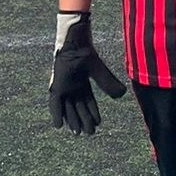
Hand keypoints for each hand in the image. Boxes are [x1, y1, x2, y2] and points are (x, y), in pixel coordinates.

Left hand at [48, 12, 126, 135]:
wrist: (75, 42)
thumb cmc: (86, 51)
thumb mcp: (99, 71)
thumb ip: (109, 84)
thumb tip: (120, 96)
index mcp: (84, 82)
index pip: (89, 102)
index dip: (93, 113)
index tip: (98, 124)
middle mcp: (73, 86)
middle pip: (79, 107)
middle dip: (83, 120)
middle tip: (88, 134)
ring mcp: (64, 86)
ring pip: (68, 108)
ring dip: (72, 120)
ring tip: (77, 133)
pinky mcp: (57, 85)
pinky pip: (54, 103)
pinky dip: (56, 114)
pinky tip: (59, 126)